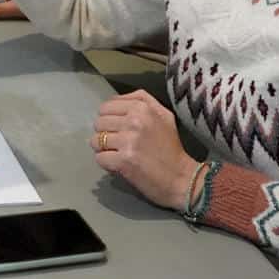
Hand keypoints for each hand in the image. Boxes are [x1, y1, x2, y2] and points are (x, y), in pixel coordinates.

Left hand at [92, 90, 197, 210]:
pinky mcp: (124, 160)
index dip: (109, 119)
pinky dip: (106, 163)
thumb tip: (114, 100)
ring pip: (96, 140)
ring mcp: (128, 140)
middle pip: (99, 123)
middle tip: (119, 144)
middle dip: (105, 134)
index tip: (118, 129)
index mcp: (142, 107)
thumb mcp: (163, 115)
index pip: (106, 107)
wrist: (182, 179)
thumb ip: (142, 101)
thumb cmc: (171, 148)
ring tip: (119, 154)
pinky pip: (99, 158)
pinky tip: (119, 165)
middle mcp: (134, 120)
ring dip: (104, 149)